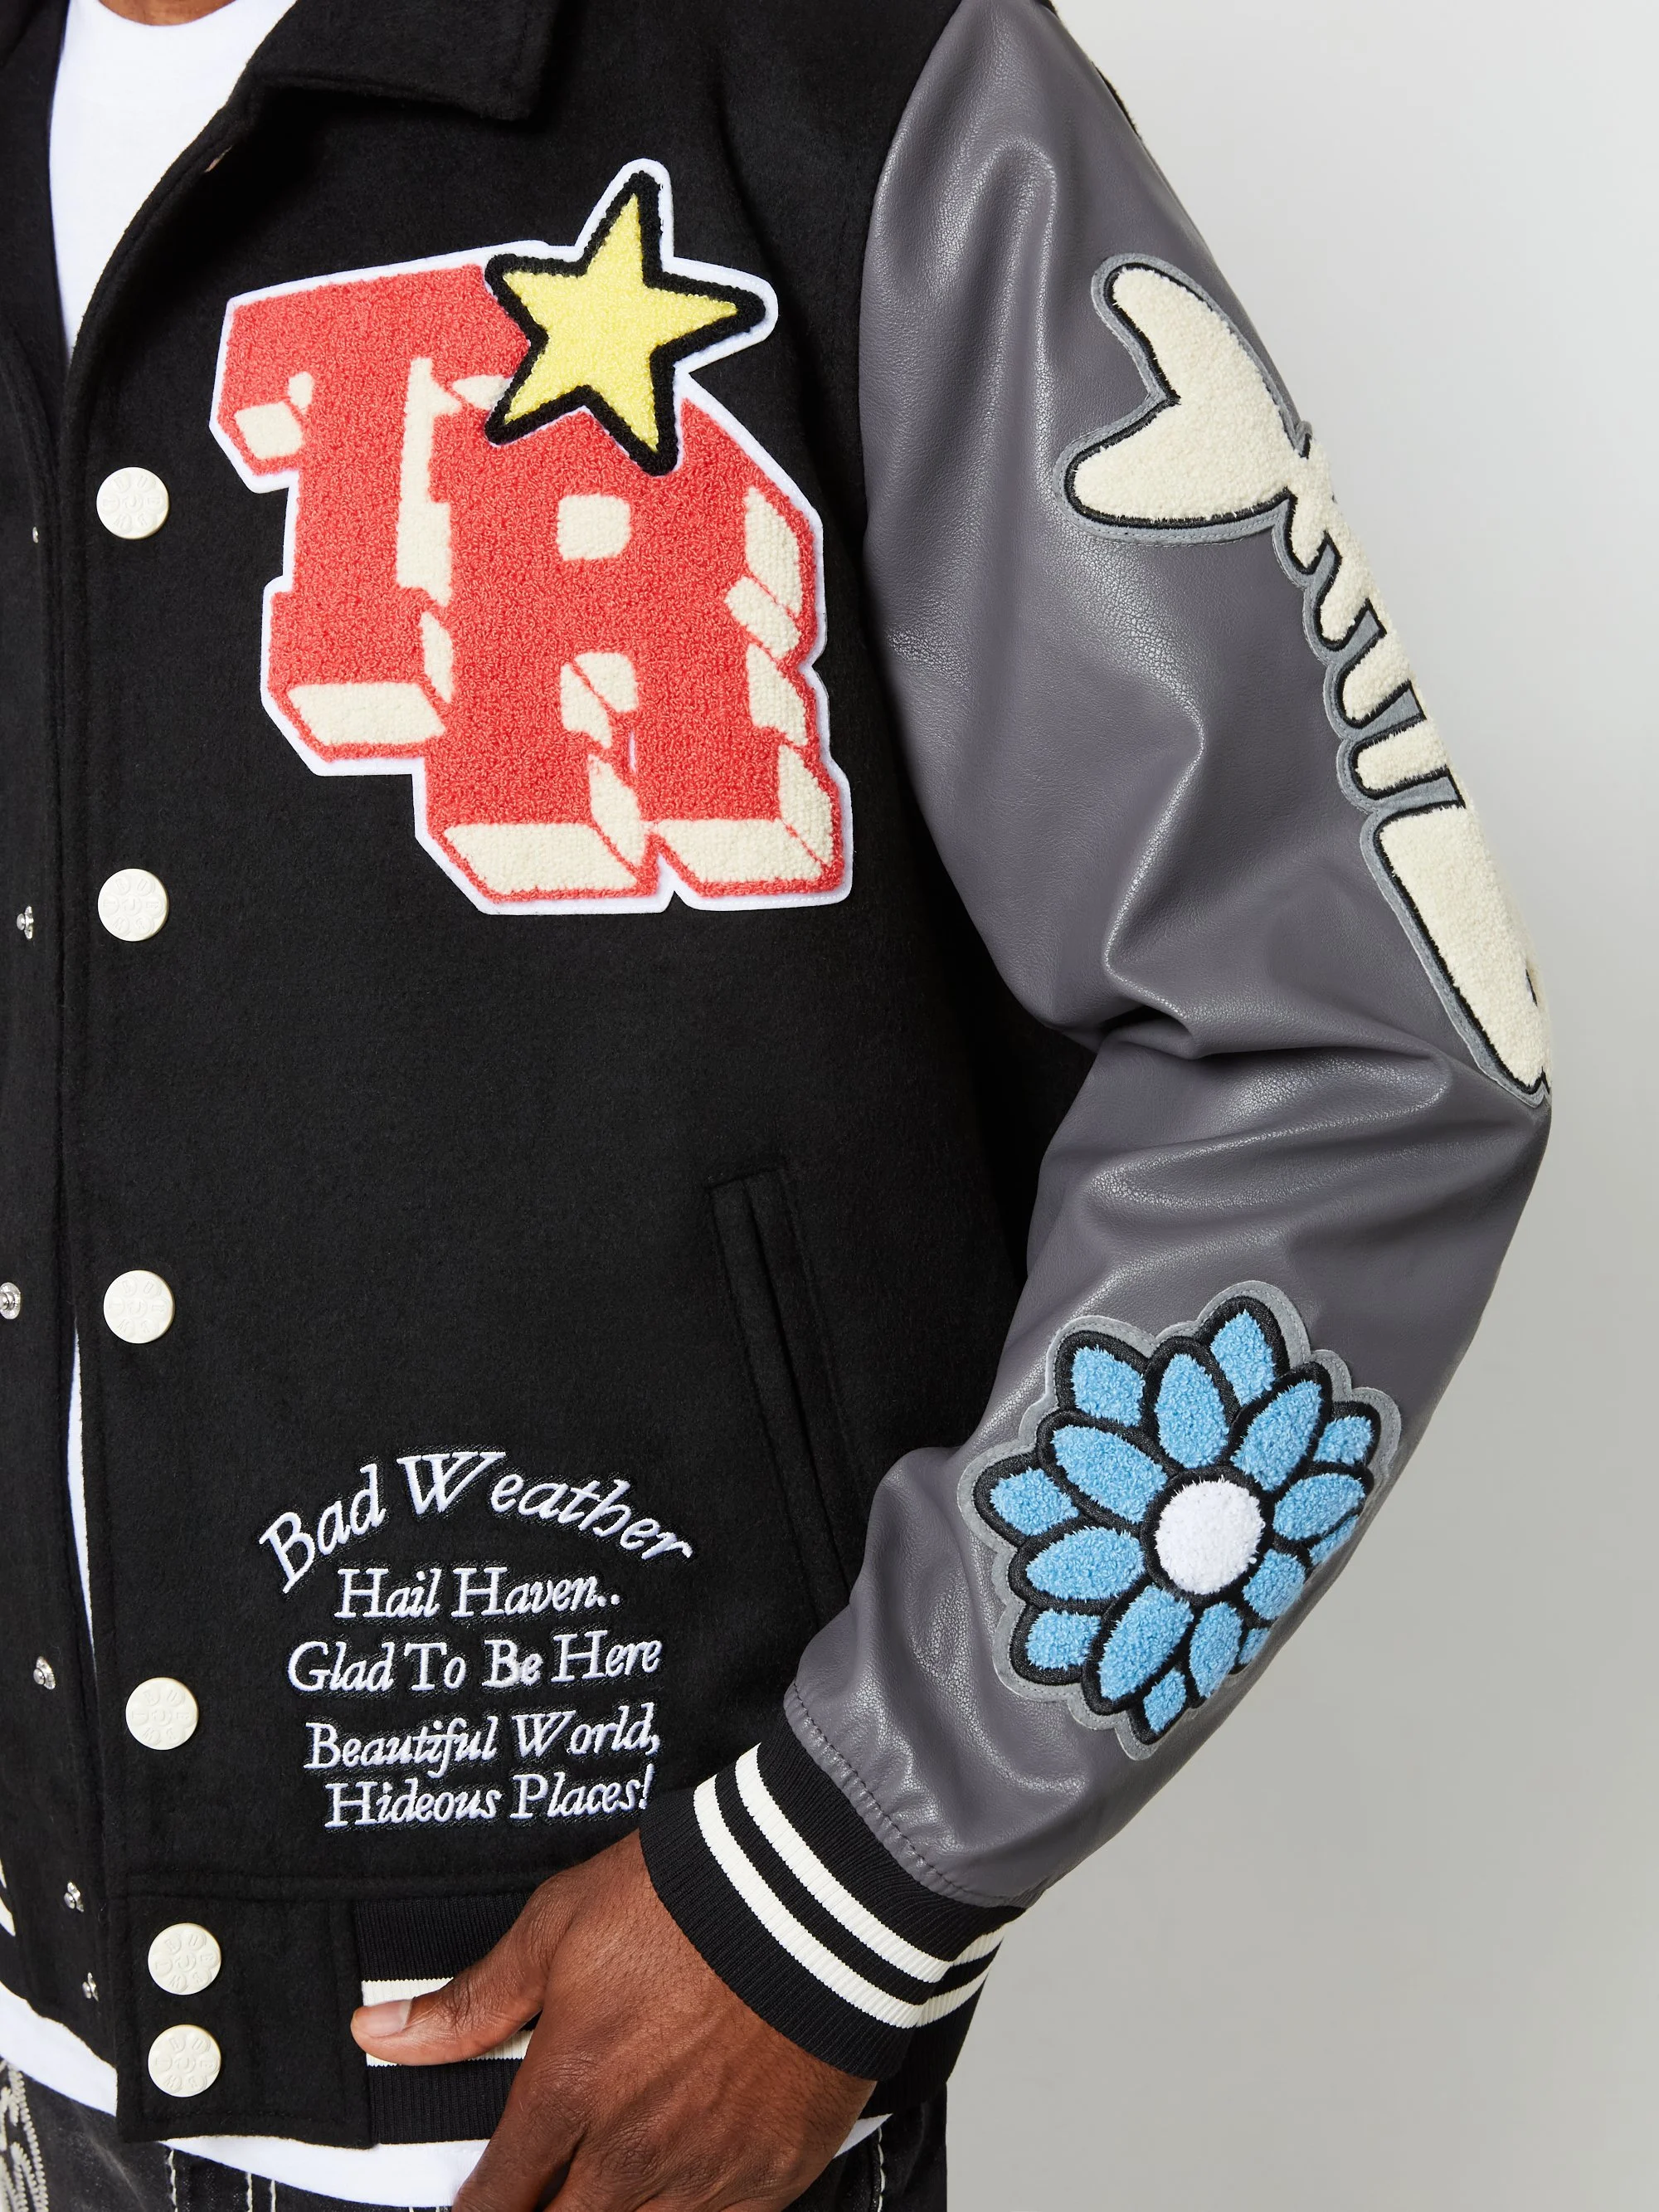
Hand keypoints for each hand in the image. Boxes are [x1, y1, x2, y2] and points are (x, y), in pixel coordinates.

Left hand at [351, 1831, 874, 2211]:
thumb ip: (471, 2001)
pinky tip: (679, 2188)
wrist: (815, 1896)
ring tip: (607, 2180)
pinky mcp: (770, 2177)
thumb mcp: (560, 1928)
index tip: (475, 2209)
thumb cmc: (689, 1900)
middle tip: (539, 2193)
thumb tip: (378, 2030)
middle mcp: (629, 2152)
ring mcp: (704, 2173)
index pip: (494, 2204)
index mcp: (569, 2092)